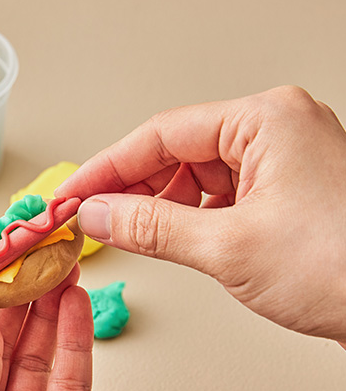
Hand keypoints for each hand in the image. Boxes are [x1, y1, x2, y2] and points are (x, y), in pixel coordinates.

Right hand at [56, 86, 345, 345]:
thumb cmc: (344, 269)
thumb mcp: (228, 247)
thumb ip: (150, 227)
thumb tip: (97, 216)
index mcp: (266, 121)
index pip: (162, 134)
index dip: (107, 167)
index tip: (72, 193)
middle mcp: (275, 132)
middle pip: (176, 152)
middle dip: (131, 189)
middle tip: (90, 218)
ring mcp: (281, 162)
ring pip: (194, 177)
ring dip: (157, 207)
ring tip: (126, 235)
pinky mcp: (284, 193)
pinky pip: (217, 197)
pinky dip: (187, 219)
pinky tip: (168, 238)